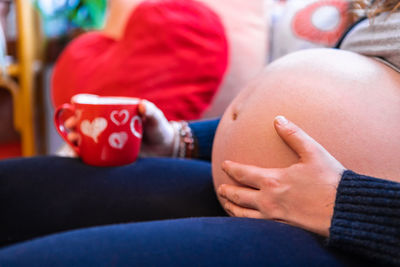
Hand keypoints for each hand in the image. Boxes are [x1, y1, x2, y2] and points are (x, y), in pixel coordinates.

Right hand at [59, 100, 175, 157]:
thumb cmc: (160, 128)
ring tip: (74, 144)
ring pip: (89, 141)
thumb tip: (142, 106)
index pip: (94, 112)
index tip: (74, 118)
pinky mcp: (114, 155)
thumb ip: (151, 111)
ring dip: (77, 143)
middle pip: (87, 127)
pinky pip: (97, 156)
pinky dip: (87, 157)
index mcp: (115, 115)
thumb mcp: (156, 118)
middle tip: (71, 133)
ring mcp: (110, 142)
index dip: (80, 114)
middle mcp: (110, 128)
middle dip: (75, 129)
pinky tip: (80, 158)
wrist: (166, 148)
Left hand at [217, 116, 345, 236]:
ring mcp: (273, 216)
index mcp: (272, 180)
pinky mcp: (281, 227)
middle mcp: (268, 199)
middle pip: (239, 196)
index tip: (224, 165)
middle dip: (227, 191)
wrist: (345, 211)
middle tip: (220, 189)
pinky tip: (246, 221)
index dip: (231, 169)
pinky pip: (255, 226)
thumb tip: (278, 119)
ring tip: (226, 204)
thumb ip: (293, 135)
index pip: (243, 173)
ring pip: (243, 214)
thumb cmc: (330, 180)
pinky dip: (245, 222)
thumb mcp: (313, 152)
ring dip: (232, 208)